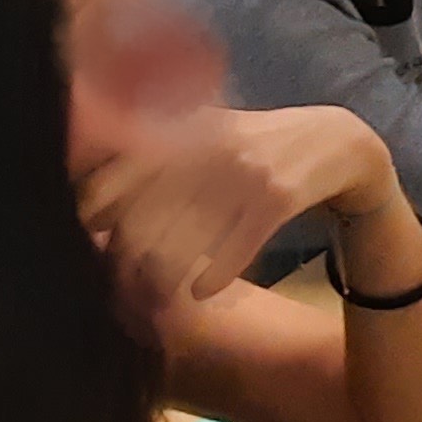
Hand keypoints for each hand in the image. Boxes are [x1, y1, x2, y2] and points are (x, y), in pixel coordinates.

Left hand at [79, 106, 397, 317]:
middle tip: (118, 281)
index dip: (93, 210)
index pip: (118, 174)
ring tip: (153, 294)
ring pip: (185, 240)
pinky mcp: (277, 198)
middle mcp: (208, 146)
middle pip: (145, 215)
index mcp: (183, 127)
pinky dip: (212, 277)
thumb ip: (152, 145)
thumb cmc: (255, 143)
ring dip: (163, 277)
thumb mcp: (204, 130)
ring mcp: (244, 172)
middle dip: (125, 257)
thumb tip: (86, 187)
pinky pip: (233, 250)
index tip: (86, 235)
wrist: (335, 144)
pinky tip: (199, 292)